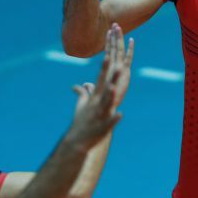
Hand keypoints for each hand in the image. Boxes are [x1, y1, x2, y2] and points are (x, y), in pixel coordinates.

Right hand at [68, 24, 132, 147]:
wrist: (77, 141)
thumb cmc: (81, 122)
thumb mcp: (81, 106)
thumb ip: (82, 94)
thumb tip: (79, 85)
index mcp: (94, 98)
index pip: (99, 80)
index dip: (104, 68)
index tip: (108, 55)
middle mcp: (96, 104)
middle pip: (104, 89)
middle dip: (111, 77)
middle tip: (118, 65)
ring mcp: (99, 115)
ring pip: (105, 104)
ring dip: (109, 96)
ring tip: (113, 88)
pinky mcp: (102, 128)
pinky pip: (109, 122)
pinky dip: (114, 119)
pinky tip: (120, 114)